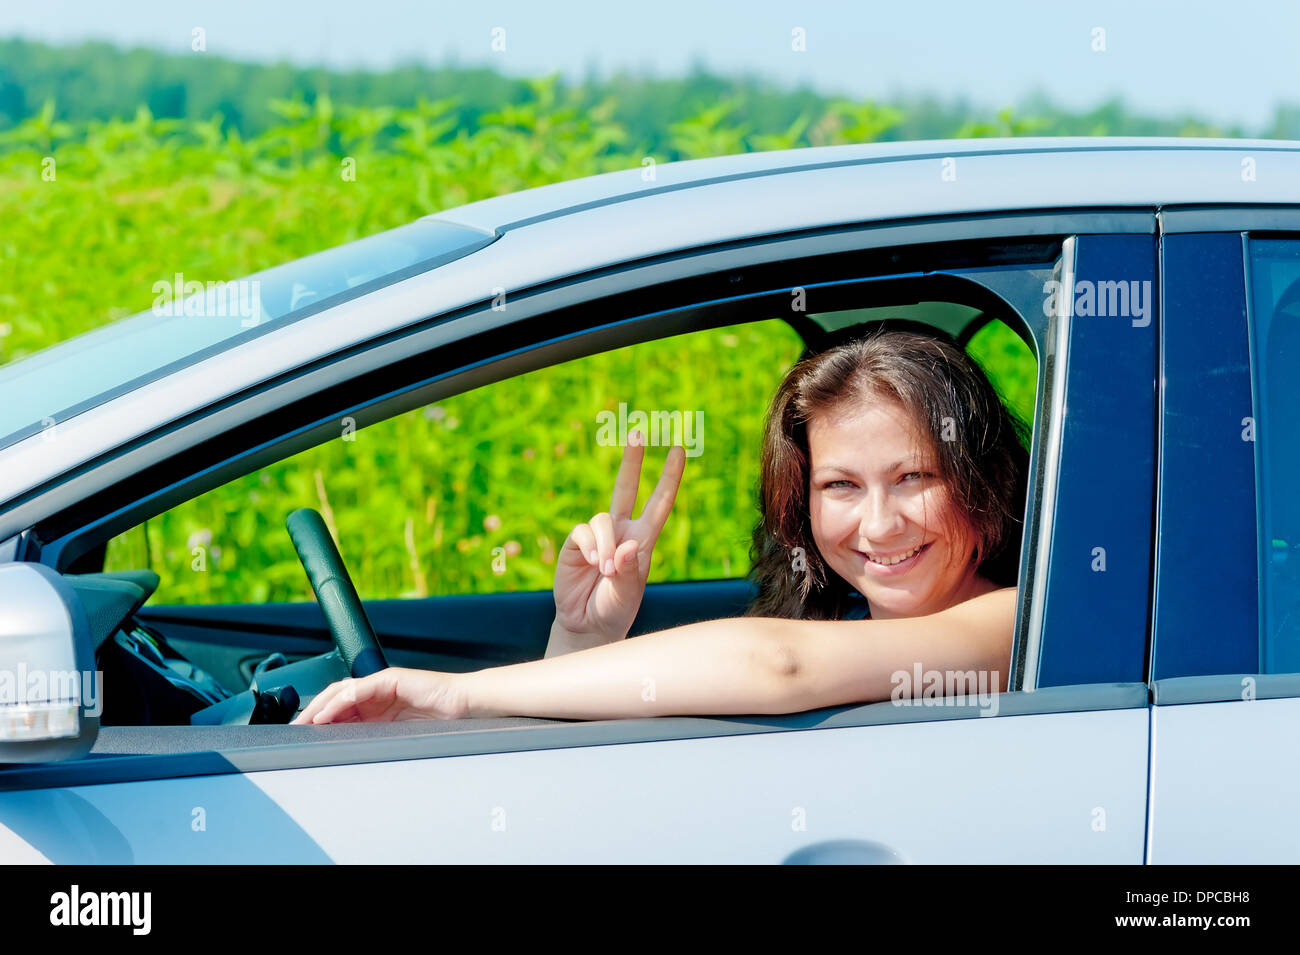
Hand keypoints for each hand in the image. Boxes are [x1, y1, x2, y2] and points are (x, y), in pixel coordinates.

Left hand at [291, 667, 467, 723]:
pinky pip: (357, 690)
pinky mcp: (388, 679)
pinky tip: (326, 716)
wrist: (463, 704)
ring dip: (319, 707)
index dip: (319, 720)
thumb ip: (374, 737)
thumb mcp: (399, 735)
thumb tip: (345, 752)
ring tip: (305, 723)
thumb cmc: (440, 720)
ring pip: (340, 691)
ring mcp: (381, 684)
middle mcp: (375, 693)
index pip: (340, 709)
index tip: (303, 737)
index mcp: (377, 706)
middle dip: (311, 713)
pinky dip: (339, 702)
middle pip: (334, 698)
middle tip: (295, 731)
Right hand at [551, 431, 685, 649]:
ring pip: (602, 519)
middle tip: (638, 431)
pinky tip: (590, 565)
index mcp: (643, 540)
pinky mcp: (575, 543)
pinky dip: (589, 548)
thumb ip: (627, 572)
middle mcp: (621, 532)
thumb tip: (627, 546)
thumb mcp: (626, 595)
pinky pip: (582, 533)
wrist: (587, 625)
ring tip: (604, 570)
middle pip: (626, 488)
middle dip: (632, 460)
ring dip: (604, 545)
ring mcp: (597, 536)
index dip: (669, 477)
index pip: (659, 503)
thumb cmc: (614, 610)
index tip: (678, 450)